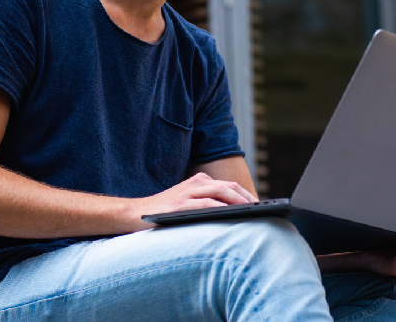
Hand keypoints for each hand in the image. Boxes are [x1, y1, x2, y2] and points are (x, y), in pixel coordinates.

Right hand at [132, 172, 257, 229]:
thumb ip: (206, 202)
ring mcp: (187, 192)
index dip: (245, 194)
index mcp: (199, 181)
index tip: (259, 205)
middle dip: (247, 197)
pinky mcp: (180, 204)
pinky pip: (205, 204)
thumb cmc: (164, 212)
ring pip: (220, 191)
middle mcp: (195, 183)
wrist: (134, 214)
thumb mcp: (187, 202)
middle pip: (228, 186)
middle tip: (261, 208)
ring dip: (238, 200)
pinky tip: (231, 213)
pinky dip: (220, 207)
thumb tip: (234, 213)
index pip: (228, 185)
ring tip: (252, 211)